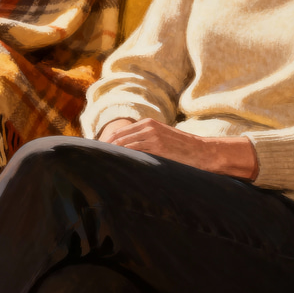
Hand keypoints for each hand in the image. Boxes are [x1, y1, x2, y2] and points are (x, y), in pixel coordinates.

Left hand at [97, 117, 257, 179]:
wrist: (204, 152)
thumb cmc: (183, 150)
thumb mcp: (163, 139)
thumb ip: (146, 142)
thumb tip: (126, 155)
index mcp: (148, 123)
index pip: (118, 132)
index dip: (104, 145)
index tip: (93, 156)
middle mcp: (148, 127)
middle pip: (116, 137)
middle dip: (101, 150)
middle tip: (89, 164)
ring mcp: (152, 136)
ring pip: (122, 145)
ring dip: (108, 156)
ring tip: (97, 168)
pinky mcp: (157, 147)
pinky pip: (133, 153)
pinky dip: (121, 159)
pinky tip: (113, 169)